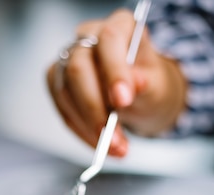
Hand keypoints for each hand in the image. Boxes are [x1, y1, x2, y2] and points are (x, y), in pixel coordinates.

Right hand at [46, 9, 186, 155]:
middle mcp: (88, 37)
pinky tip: (99, 145)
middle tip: (114, 139)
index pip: (109, 41)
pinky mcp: (57, 84)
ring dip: (88, 127)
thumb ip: (146, 82)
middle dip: (95, 109)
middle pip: (78, 68)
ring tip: (114, 149)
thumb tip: (136, 83)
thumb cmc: (148, 85)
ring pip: (66, 93)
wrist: (138, 98)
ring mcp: (68, 60)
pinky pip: (63, 111)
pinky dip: (81, 132)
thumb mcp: (156, 85)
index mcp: (119, 26)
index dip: (113, 72)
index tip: (123, 101)